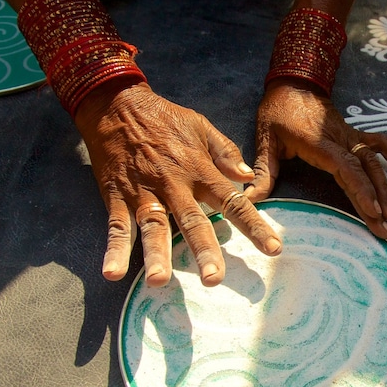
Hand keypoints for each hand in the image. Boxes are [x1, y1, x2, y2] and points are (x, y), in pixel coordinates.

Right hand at [73, 80, 282, 286]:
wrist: (117, 105)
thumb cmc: (165, 119)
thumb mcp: (201, 126)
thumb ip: (226, 152)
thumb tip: (249, 177)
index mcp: (199, 170)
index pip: (233, 202)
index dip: (254, 226)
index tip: (274, 249)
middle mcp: (174, 184)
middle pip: (191, 221)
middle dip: (203, 250)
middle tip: (213, 279)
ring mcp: (144, 191)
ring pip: (152, 226)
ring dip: (156, 254)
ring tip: (159, 281)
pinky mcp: (117, 196)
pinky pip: (116, 226)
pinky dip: (114, 250)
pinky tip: (113, 273)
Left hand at [247, 78, 386, 238]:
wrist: (292, 81)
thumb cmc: (277, 111)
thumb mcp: (266, 139)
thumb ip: (263, 170)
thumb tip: (250, 198)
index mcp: (320, 143)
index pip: (346, 169)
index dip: (361, 190)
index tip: (372, 211)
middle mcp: (340, 140)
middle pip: (365, 171)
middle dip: (377, 201)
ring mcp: (350, 136)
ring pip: (375, 162)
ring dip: (386, 188)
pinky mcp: (354, 134)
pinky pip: (380, 144)